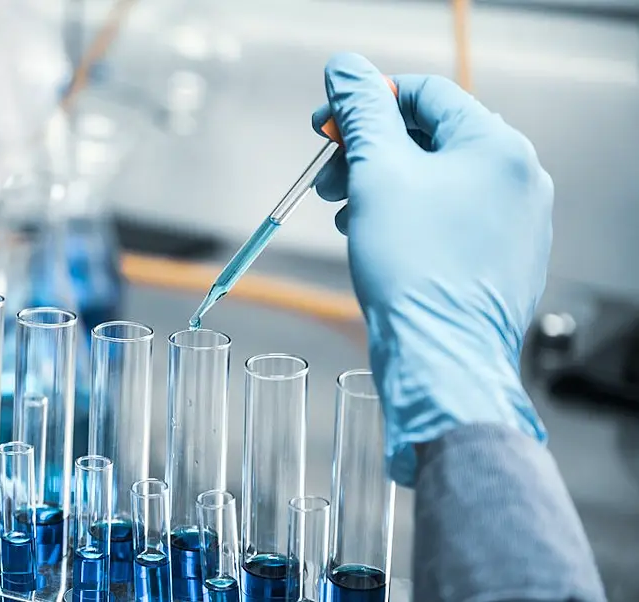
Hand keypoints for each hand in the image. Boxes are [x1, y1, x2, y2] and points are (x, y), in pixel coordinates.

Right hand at [310, 53, 549, 485]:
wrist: (441, 359)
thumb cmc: (415, 273)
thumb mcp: (376, 175)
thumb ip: (361, 114)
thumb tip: (345, 70)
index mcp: (497, 148)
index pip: (426, 94)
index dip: (366, 102)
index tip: (327, 124)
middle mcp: (517, 181)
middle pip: (430, 139)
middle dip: (369, 152)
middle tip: (328, 174)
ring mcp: (513, 224)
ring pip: (435, 183)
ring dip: (381, 188)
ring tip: (345, 213)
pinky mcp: (498, 260)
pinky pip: (446, 221)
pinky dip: (405, 220)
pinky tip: (373, 240)